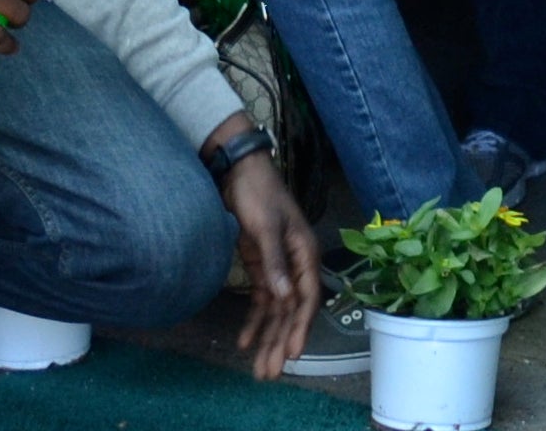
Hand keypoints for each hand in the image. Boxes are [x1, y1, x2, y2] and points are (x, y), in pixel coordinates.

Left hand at [215, 136, 321, 376]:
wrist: (239, 171)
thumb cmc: (258, 193)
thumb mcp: (265, 225)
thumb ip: (275, 261)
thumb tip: (284, 297)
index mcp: (305, 253)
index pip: (306, 298)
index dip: (300, 327)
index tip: (292, 354)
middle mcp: (295, 264)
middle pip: (290, 311)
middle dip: (280, 342)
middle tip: (270, 373)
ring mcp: (279, 266)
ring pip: (276, 310)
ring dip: (267, 338)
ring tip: (259, 369)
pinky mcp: (262, 266)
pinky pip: (261, 300)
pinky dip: (254, 320)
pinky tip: (244, 340)